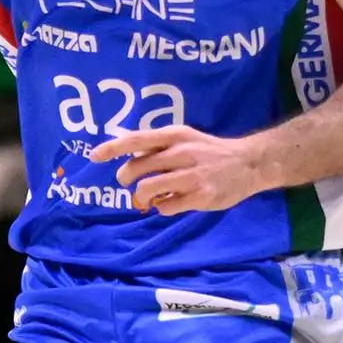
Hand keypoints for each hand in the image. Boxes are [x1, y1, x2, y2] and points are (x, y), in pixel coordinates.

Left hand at [91, 123, 270, 213]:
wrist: (249, 164)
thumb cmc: (211, 151)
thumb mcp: (186, 138)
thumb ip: (159, 146)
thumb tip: (127, 153)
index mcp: (176, 136)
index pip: (137, 139)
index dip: (113, 148)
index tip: (94, 156)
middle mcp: (182, 152)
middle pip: (138, 167)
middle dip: (126, 178)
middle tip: (127, 184)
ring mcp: (192, 175)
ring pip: (148, 188)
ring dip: (141, 196)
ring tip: (146, 198)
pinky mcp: (200, 196)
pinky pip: (166, 206)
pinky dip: (161, 207)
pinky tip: (169, 203)